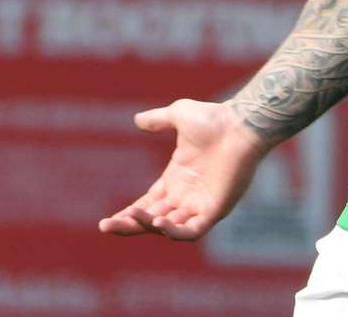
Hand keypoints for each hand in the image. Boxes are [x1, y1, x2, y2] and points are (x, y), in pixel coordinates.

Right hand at [98, 99, 268, 240]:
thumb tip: (137, 119)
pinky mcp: (216, 210)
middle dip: (129, 225)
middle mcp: (187, 195)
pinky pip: (191, 231)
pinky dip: (173, 231)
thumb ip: (159, 119)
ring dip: (147, 226)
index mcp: (177, 178)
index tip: (107, 221)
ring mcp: (201, 204)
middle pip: (152, 219)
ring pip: (167, 227)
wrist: (241, 123)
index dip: (128, 215)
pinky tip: (157, 222)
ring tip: (131, 217)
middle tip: (106, 226)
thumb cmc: (215, 118)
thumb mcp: (179, 115)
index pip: (148, 204)